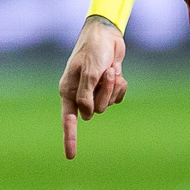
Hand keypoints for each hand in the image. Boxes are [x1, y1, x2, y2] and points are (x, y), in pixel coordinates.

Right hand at [59, 16, 127, 158]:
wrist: (106, 34)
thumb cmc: (93, 50)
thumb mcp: (88, 71)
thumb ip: (86, 94)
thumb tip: (86, 116)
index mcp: (68, 91)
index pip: (68, 120)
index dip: (70, 138)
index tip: (71, 156)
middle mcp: (80, 94)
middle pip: (96, 110)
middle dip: (105, 93)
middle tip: (106, 73)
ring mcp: (94, 91)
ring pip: (108, 104)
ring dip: (113, 87)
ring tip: (111, 69)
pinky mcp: (108, 87)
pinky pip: (118, 97)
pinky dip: (121, 86)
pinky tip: (118, 72)